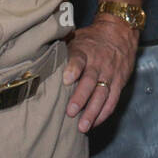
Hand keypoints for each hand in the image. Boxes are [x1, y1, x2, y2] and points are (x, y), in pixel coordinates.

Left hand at [63, 15, 137, 131]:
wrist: (120, 31)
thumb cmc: (92, 38)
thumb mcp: (76, 37)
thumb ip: (61, 49)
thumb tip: (37, 57)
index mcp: (85, 50)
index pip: (79, 58)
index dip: (73, 68)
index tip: (66, 79)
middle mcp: (98, 62)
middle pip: (90, 81)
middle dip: (81, 98)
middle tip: (70, 112)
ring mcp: (110, 73)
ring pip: (102, 94)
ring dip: (93, 111)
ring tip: (83, 126)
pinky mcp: (119, 82)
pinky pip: (113, 100)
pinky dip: (104, 113)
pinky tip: (95, 123)